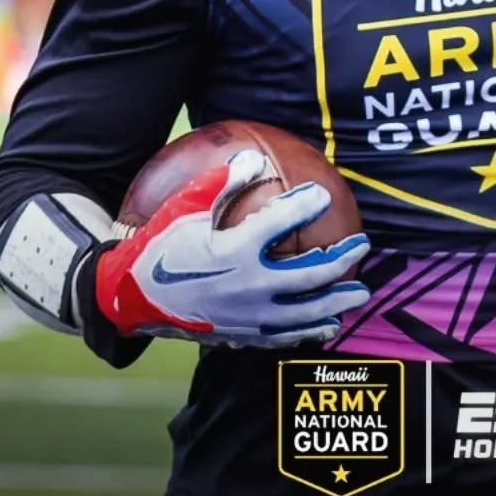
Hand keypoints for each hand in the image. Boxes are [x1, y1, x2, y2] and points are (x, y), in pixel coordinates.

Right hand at [94, 147, 370, 347]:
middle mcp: (249, 285)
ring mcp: (248, 316)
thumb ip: (222, 182)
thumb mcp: (186, 206)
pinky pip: (283, 336)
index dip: (306, 204)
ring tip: (359, 294)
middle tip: (363, 245)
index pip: (282, 222)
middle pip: (308, 275)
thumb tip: (253, 159)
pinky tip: (324, 325)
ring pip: (303, 313)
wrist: (132, 297)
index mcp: (236, 249)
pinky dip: (308, 330)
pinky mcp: (241, 335)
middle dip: (340, 261)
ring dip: (335, 301)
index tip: (323, 194)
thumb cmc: (160, 246)